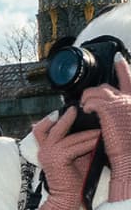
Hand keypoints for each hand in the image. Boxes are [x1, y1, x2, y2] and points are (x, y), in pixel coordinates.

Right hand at [33, 106, 100, 209]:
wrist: (66, 199)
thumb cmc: (72, 181)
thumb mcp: (73, 157)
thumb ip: (75, 144)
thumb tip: (88, 129)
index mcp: (44, 150)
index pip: (40, 130)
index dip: (48, 120)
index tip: (62, 111)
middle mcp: (43, 151)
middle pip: (50, 128)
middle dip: (65, 118)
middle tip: (77, 109)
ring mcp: (49, 154)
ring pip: (68, 137)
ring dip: (86, 133)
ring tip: (99, 129)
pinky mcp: (57, 159)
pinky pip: (75, 146)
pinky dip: (88, 143)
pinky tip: (97, 141)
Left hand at [81, 55, 130, 199]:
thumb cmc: (129, 150)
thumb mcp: (127, 128)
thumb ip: (121, 116)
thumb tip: (108, 114)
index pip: (130, 81)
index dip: (123, 69)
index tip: (118, 59)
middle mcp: (130, 100)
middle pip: (109, 86)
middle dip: (96, 92)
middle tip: (87, 100)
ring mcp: (121, 103)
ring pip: (98, 91)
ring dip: (88, 98)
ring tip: (83, 107)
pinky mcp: (109, 109)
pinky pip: (92, 100)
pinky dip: (87, 104)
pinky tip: (85, 110)